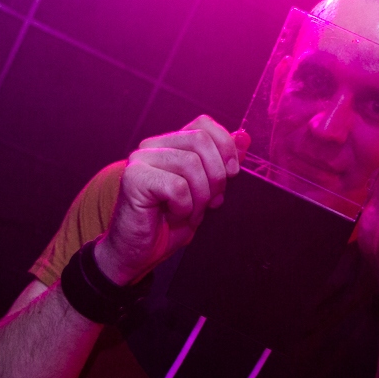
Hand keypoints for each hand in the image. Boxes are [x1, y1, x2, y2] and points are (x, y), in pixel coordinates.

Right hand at [96, 115, 249, 283]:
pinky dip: (184, 207)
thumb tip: (244, 137)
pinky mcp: (134, 178)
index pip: (203, 124)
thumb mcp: (206, 192)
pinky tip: (173, 215)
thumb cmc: (168, 224)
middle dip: (216, 176)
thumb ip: (222, 163)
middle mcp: (152, 146)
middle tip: (210, 202)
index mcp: (170, 145)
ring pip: (191, 164)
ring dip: (200, 197)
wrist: (138, 253)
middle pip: (200, 141)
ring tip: (189, 213)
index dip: (225, 147)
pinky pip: (177, 186)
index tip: (231, 173)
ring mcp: (141, 160)